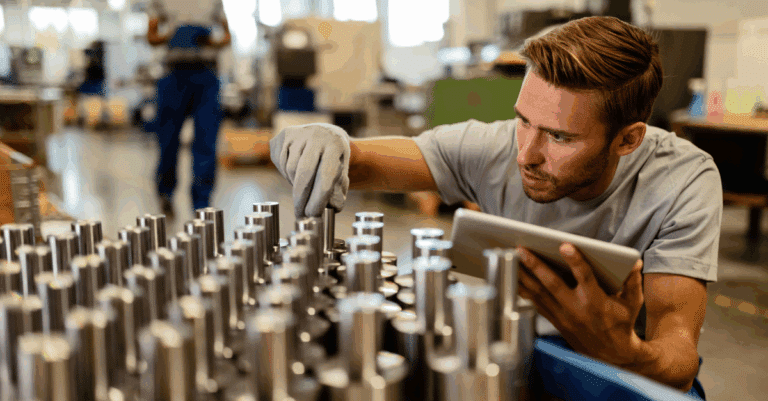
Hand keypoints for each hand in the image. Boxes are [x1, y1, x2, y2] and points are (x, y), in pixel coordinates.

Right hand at [270, 123, 350, 217]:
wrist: (325, 133)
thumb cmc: (334, 159)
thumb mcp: (342, 172)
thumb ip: (338, 191)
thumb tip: (333, 209)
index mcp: (335, 145)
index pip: (326, 175)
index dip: (318, 198)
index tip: (313, 215)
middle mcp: (317, 135)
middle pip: (305, 172)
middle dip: (301, 198)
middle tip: (300, 214)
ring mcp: (299, 133)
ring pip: (291, 169)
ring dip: (295, 184)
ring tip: (303, 187)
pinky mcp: (285, 134)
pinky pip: (280, 161)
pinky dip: (286, 173)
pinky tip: (295, 173)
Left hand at [516, 243, 645, 366]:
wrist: (611, 354)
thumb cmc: (622, 323)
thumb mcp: (633, 303)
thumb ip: (633, 281)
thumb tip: (634, 261)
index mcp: (596, 301)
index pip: (585, 277)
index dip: (575, 261)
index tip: (565, 245)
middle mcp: (576, 308)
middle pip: (552, 284)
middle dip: (535, 265)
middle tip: (522, 248)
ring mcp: (562, 315)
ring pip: (538, 292)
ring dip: (523, 274)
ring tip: (510, 256)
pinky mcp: (554, 320)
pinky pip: (535, 302)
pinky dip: (523, 288)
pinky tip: (513, 275)